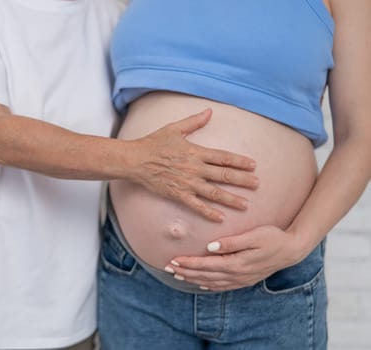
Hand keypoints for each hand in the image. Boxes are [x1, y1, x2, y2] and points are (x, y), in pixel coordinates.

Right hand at [129, 108, 258, 221]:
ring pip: (214, 192)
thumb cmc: (153, 143)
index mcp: (196, 151)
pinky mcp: (178, 194)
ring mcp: (187, 183)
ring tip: (246, 204)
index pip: (223, 156)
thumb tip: (209, 111)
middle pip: (223, 175)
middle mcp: (195, 168)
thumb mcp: (174, 128)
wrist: (135, 160)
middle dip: (242, 180)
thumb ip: (194, 121)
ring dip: (231, 199)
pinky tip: (220, 218)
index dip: (240, 161)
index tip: (253, 165)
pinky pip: (196, 205)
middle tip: (258, 184)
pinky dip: (209, 212)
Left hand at [165, 225, 306, 290]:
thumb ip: (231, 242)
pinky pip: (223, 286)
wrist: (292, 250)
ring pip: (211, 282)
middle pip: (205, 275)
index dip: (188, 263)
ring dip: (193, 279)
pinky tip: (201, 284)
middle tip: (168, 267)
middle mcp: (237, 274)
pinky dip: (209, 286)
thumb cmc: (272, 238)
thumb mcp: (253, 236)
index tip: (173, 259)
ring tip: (178, 276)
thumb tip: (210, 247)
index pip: (206, 265)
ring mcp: (241, 279)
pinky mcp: (245, 279)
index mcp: (236, 263)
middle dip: (185, 271)